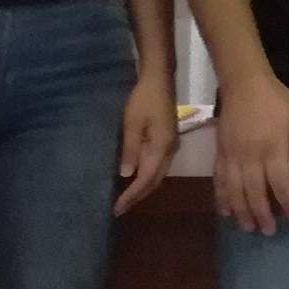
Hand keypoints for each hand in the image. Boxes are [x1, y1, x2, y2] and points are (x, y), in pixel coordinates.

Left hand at [114, 69, 175, 216]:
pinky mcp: (167, 140)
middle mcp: (170, 151)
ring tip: (126, 198)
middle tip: (120, 208)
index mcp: (161, 148)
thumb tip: (126, 175)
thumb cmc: (143, 99)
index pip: (145, 179)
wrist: (159, 79)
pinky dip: (146, 176)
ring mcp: (171, 146)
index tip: (117, 208)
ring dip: (143, 188)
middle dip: (138, 196)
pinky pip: (158, 166)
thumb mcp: (132, 124)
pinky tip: (135, 177)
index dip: (131, 195)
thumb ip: (130, 150)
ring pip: (158, 175)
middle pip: (155, 181)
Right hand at [213, 67, 288, 233]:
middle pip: (255, 192)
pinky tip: (225, 211)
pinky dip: (221, 197)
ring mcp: (232, 156)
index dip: (287, 201)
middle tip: (269, 231)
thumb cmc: (275, 99)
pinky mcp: (219, 153)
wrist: (243, 83)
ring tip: (248, 228)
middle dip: (262, 214)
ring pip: (235, 191)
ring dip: (241, 212)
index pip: (280, 182)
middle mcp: (250, 156)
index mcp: (272, 148)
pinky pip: (218, 180)